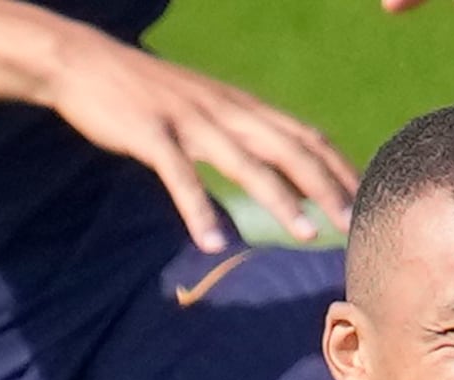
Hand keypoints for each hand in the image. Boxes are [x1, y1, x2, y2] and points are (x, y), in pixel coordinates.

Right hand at [43, 32, 356, 249]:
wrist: (85, 62)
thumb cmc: (150, 95)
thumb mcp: (208, 110)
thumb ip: (244, 136)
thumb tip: (283, 172)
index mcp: (241, 107)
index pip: (305, 136)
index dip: (338, 168)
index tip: (368, 202)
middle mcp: (224, 110)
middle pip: (287, 148)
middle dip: (325, 187)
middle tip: (354, 225)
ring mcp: (189, 121)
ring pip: (243, 161)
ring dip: (278, 199)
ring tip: (306, 234)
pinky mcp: (150, 134)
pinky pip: (179, 175)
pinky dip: (197, 209)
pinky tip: (212, 242)